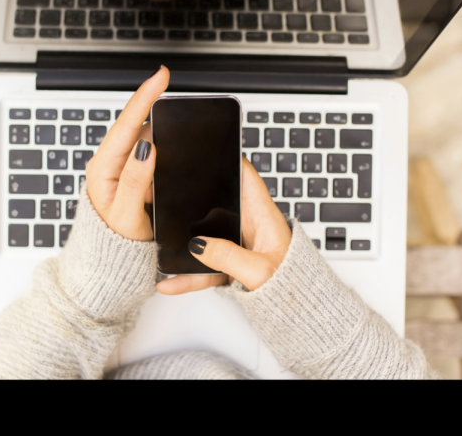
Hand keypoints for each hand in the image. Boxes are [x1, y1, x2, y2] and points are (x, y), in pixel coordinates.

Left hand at [85, 65, 169, 240]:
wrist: (108, 267)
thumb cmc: (113, 247)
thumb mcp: (126, 217)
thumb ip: (134, 183)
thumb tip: (146, 148)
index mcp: (103, 170)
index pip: (125, 125)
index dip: (144, 97)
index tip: (160, 77)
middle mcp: (108, 165)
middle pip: (134, 125)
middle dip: (153, 104)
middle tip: (172, 88)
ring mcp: (119, 169)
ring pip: (142, 138)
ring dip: (159, 126)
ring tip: (177, 114)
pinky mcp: (129, 176)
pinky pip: (147, 153)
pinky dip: (162, 144)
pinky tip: (173, 143)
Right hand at [156, 156, 292, 294]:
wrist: (301, 313)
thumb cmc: (293, 286)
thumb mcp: (259, 270)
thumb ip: (228, 257)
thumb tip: (198, 245)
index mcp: (263, 215)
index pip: (246, 176)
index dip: (228, 159)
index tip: (204, 149)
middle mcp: (250, 225)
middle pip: (217, 202)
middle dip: (192, 198)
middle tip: (164, 191)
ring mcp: (238, 244)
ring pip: (205, 237)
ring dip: (183, 242)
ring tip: (160, 240)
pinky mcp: (231, 264)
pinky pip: (205, 265)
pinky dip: (188, 275)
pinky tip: (171, 283)